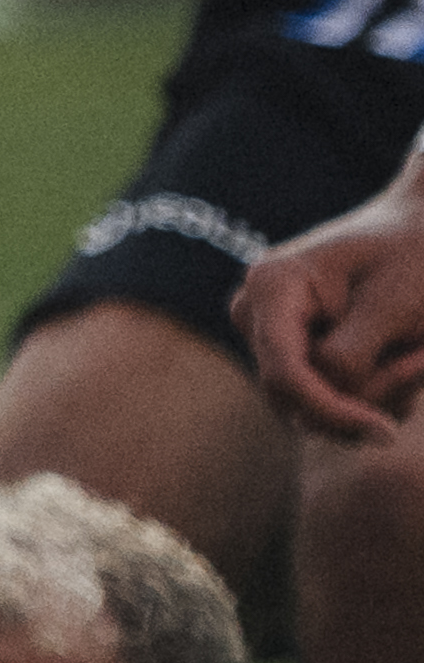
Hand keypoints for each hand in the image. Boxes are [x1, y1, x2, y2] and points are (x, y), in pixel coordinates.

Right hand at [234, 190, 423, 442]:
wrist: (419, 229)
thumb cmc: (413, 254)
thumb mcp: (394, 302)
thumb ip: (354, 354)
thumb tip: (334, 405)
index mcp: (271, 286)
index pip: (284, 374)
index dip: (331, 412)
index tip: (387, 434)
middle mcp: (256, 313)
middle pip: (295, 397)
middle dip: (363, 399)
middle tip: (423, 363)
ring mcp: (270, 335)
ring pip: (312, 405)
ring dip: (376, 395)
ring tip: (419, 354)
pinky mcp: (293, 352)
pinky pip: (325, 399)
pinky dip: (373, 392)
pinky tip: (402, 358)